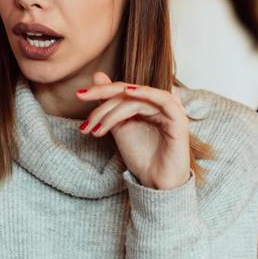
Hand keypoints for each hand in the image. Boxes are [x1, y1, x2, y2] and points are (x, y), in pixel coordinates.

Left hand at [76, 72, 191, 189]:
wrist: (156, 183)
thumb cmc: (141, 157)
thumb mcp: (119, 127)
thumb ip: (110, 105)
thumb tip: (97, 75)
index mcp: (145, 104)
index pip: (120, 90)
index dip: (100, 91)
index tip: (79, 94)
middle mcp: (157, 104)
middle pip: (126, 92)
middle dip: (102, 97)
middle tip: (82, 101)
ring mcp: (169, 111)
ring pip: (137, 99)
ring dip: (113, 111)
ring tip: (98, 127)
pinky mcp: (178, 120)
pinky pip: (164, 100)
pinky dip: (147, 93)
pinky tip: (130, 92)